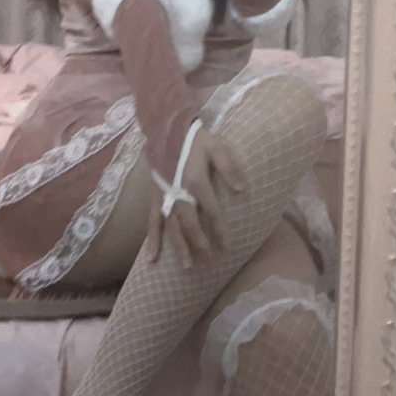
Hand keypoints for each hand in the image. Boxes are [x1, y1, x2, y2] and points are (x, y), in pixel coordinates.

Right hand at [147, 125, 244, 267]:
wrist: (166, 128)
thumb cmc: (196, 138)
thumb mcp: (218, 146)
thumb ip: (230, 168)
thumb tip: (243, 190)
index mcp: (195, 181)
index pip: (211, 212)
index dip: (220, 231)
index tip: (228, 248)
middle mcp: (178, 192)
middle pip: (190, 224)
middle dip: (200, 244)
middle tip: (209, 262)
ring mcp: (164, 197)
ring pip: (171, 227)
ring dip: (179, 248)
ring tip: (188, 267)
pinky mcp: (155, 197)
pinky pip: (153, 222)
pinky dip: (152, 240)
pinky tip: (152, 258)